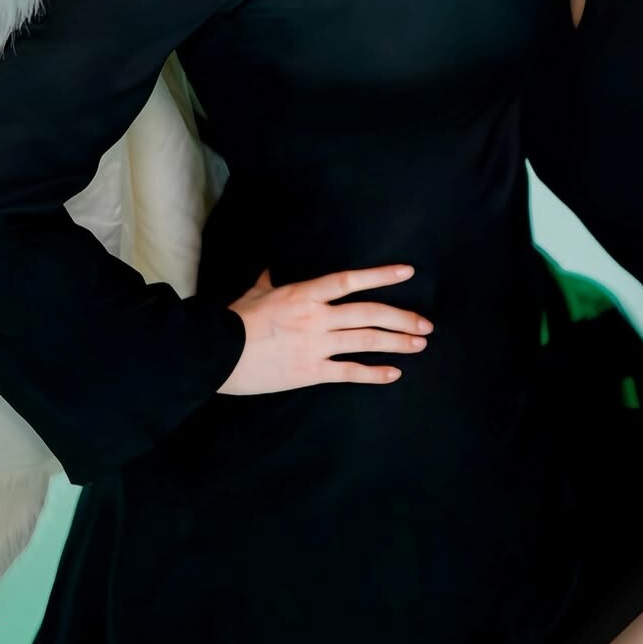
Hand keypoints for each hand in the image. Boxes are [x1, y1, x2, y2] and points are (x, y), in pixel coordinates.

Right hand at [218, 263, 431, 394]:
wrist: (216, 355)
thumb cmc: (234, 321)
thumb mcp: (255, 293)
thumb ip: (270, 281)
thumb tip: (271, 269)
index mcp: (304, 293)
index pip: (350, 280)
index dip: (381, 275)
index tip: (407, 272)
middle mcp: (316, 317)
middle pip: (369, 313)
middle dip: (402, 318)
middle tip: (426, 323)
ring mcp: (315, 345)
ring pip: (366, 340)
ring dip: (397, 342)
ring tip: (420, 344)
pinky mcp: (310, 372)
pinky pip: (349, 372)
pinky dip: (374, 373)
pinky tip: (394, 374)